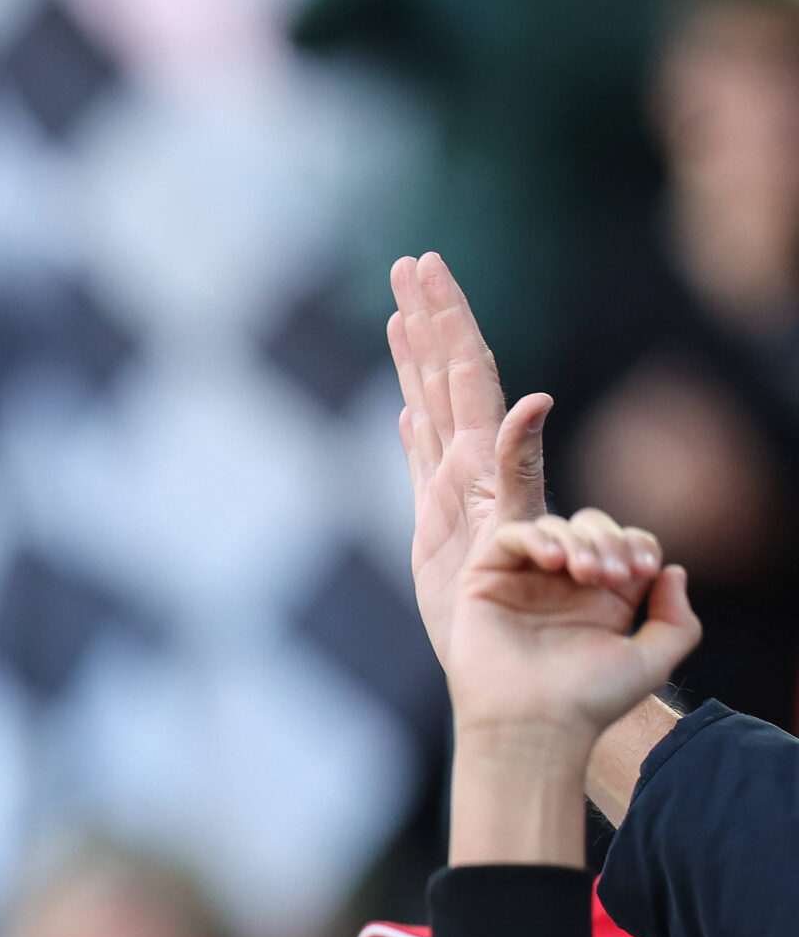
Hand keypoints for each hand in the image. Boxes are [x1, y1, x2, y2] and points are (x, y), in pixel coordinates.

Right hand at [388, 252, 552, 669]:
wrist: (520, 674)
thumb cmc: (534, 611)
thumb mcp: (531, 530)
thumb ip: (521, 465)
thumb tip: (532, 398)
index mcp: (489, 465)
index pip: (471, 376)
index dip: (451, 322)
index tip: (431, 271)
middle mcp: (469, 470)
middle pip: (448, 376)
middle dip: (431, 318)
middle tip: (411, 263)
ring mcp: (452, 495)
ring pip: (430, 409)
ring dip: (416, 360)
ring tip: (402, 310)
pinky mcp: (438, 526)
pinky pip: (421, 461)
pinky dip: (412, 429)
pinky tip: (407, 405)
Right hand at [443, 511, 698, 867]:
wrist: (533, 725)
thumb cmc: (588, 701)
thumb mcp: (653, 661)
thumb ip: (677, 620)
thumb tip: (673, 571)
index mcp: (601, 601)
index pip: (624, 546)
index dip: (638, 545)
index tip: (646, 571)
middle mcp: (561, 588)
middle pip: (590, 528)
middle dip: (610, 540)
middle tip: (614, 575)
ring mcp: (523, 582)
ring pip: (553, 526)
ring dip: (577, 541)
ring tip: (585, 573)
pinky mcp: (486, 581)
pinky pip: (510, 536)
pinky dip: (535, 537)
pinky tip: (553, 561)